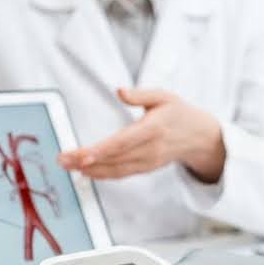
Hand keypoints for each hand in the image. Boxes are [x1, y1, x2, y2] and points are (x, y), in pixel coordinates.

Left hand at [57, 88, 225, 182]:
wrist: (200, 137)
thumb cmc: (180, 114)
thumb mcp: (164, 96)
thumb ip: (141, 94)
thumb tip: (120, 90)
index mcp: (153, 129)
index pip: (123, 142)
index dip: (102, 150)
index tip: (82, 155)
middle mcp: (151, 149)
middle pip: (114, 158)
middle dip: (86, 161)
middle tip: (63, 160)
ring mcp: (149, 161)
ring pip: (116, 169)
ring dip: (91, 170)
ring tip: (68, 166)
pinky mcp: (147, 168)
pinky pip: (122, 174)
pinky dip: (103, 174)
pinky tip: (87, 171)